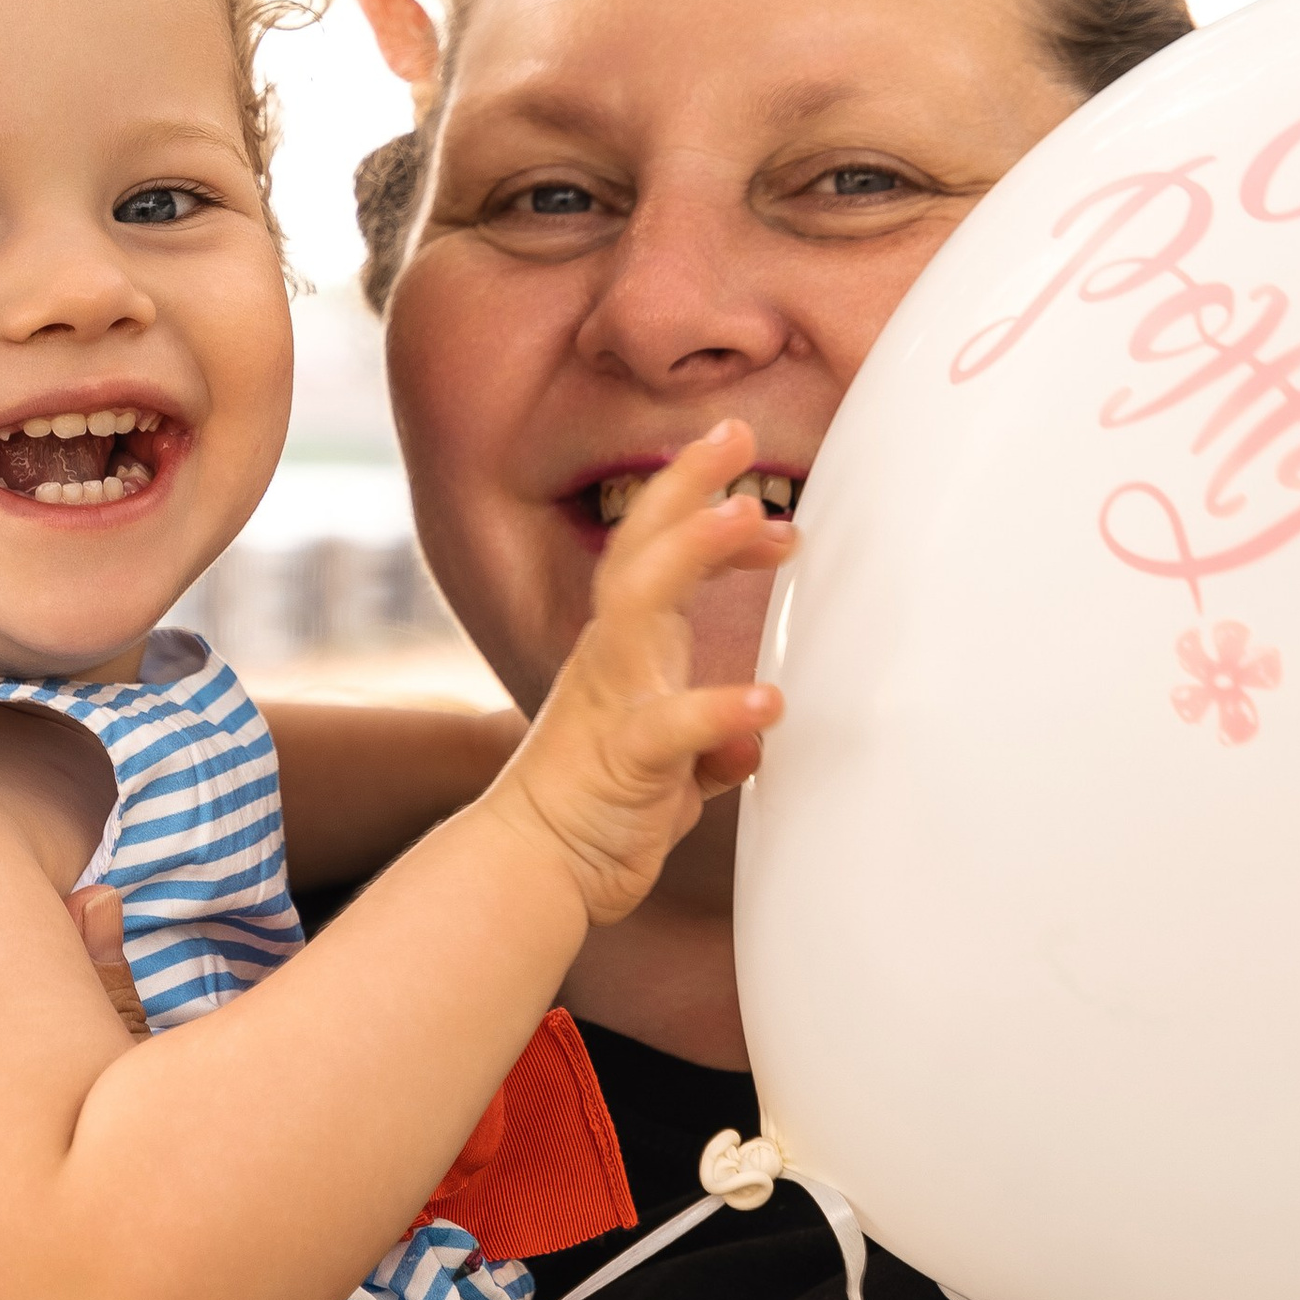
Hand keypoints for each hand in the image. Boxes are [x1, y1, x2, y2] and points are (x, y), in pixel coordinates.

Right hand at [486, 418, 790, 926]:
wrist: (532, 869)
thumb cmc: (600, 809)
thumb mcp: (675, 767)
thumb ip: (714, 742)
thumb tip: (754, 733)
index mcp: (625, 650)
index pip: (655, 553)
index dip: (696, 503)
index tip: (747, 473)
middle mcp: (613, 660)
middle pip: (639, 548)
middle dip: (685, 485)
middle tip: (734, 431)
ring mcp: (612, 702)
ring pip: (641, 607)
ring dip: (694, 553)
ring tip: (749, 517)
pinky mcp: (622, 760)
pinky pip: (669, 726)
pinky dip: (717, 709)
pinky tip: (767, 704)